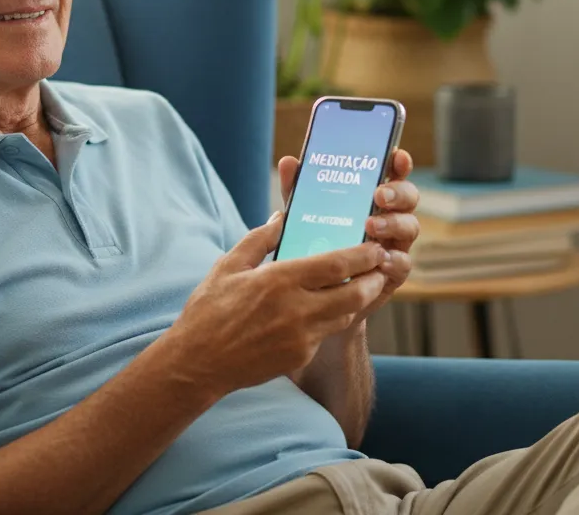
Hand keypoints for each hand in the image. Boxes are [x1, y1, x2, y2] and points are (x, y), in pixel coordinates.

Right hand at [161, 216, 388, 398]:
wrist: (198, 363)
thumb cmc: (209, 311)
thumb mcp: (228, 266)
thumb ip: (259, 239)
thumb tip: (281, 215)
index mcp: (279, 280)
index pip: (336, 265)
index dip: (362, 255)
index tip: (374, 247)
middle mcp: (296, 309)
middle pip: (354, 293)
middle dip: (373, 279)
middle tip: (380, 266)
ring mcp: (301, 336)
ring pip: (345, 315)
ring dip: (359, 299)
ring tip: (364, 285)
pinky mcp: (300, 355)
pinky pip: (326, 333)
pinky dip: (332, 318)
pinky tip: (329, 308)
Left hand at [277, 148, 417, 326]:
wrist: (317, 296)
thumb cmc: (315, 244)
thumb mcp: (305, 214)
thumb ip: (300, 190)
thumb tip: (289, 162)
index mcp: (373, 197)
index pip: (392, 173)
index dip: (398, 163)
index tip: (396, 157)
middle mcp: (390, 217)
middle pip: (408, 198)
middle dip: (398, 193)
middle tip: (379, 195)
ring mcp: (395, 244)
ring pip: (410, 227)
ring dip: (393, 224)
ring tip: (371, 226)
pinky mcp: (392, 273)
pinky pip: (403, 263)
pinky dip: (394, 259)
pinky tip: (381, 259)